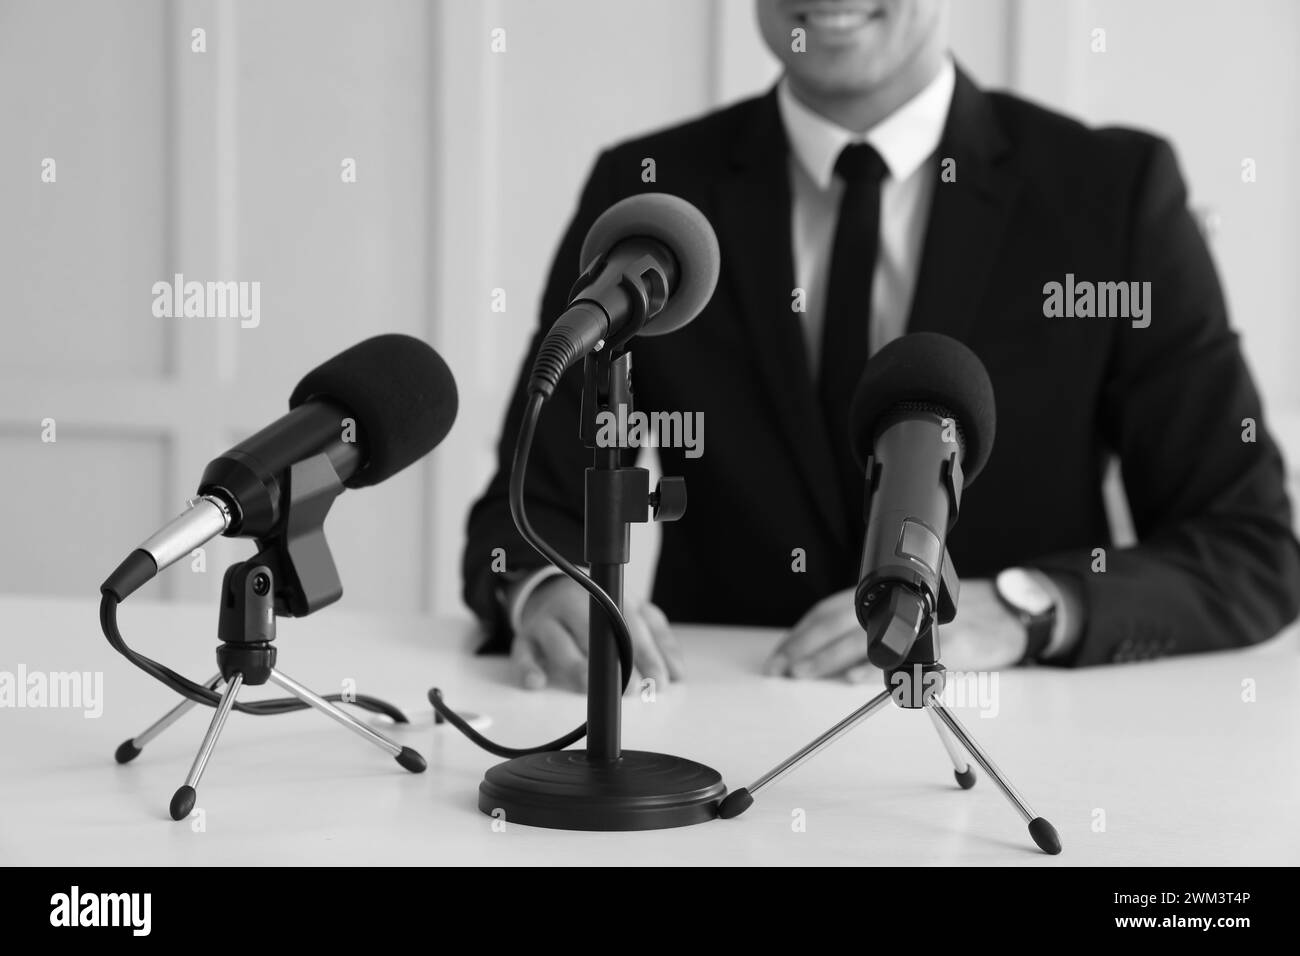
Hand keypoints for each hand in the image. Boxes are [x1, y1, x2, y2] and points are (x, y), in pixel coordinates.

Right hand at [510, 576, 684, 691]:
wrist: (549, 589)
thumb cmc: (598, 608)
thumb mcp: (634, 614)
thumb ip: (658, 640)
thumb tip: (677, 672)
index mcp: (608, 598)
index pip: (631, 626)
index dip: (647, 655)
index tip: (660, 680)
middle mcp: (576, 605)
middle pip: (594, 631)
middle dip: (614, 662)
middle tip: (632, 689)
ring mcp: (549, 621)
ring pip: (559, 642)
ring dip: (575, 666)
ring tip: (589, 687)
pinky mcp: (525, 638)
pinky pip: (522, 653)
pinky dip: (527, 668)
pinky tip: (538, 682)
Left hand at [765, 580, 1026, 680]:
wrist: (1015, 611)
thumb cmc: (963, 615)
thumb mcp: (913, 616)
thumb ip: (875, 630)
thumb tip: (833, 662)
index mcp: (888, 599)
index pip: (832, 611)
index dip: (803, 632)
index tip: (781, 654)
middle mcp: (903, 606)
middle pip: (840, 624)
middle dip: (805, 648)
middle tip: (780, 668)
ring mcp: (928, 625)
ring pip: (864, 638)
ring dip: (829, 659)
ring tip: (803, 673)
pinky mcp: (954, 643)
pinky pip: (913, 658)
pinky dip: (878, 669)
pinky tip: (853, 678)